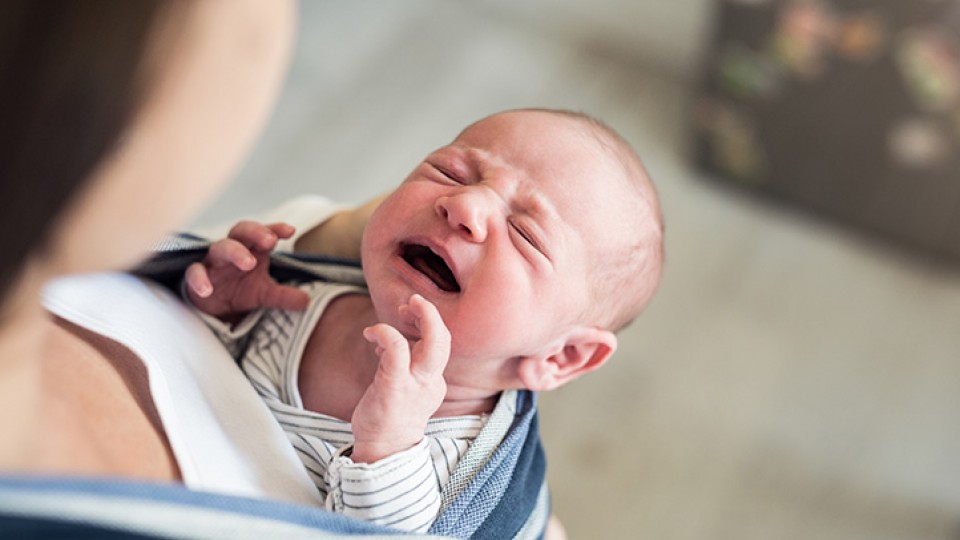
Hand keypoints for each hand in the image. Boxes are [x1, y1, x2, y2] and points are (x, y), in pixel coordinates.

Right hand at [185, 221, 309, 319]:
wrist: (213, 308)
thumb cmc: (240, 290)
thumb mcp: (265, 294)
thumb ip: (284, 296)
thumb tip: (307, 302)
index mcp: (252, 250)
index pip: (264, 233)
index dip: (275, 228)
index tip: (290, 231)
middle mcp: (233, 251)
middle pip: (241, 231)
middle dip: (255, 232)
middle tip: (270, 241)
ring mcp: (213, 262)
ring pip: (220, 247)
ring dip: (234, 251)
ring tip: (249, 263)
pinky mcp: (195, 276)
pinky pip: (194, 272)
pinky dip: (199, 279)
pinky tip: (207, 290)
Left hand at [351, 294, 449, 462]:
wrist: (382, 451)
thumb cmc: (389, 418)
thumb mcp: (401, 387)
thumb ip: (400, 363)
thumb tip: (386, 340)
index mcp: (433, 381)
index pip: (440, 344)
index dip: (426, 323)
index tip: (408, 316)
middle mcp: (430, 381)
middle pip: (445, 340)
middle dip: (432, 314)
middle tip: (415, 300)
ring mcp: (415, 384)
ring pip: (432, 343)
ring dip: (419, 316)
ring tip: (400, 310)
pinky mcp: (395, 387)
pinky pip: (397, 349)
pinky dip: (385, 332)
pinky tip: (371, 333)